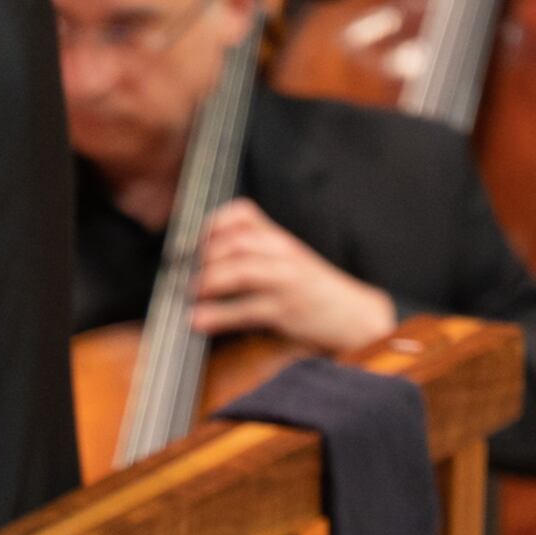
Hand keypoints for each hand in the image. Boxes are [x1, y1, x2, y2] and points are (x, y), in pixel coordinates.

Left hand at [192, 199, 397, 352]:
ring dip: (208, 281)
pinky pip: (247, 310)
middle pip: (236, 241)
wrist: (355, 316)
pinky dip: (219, 315)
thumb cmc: (313, 292)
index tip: (190, 242)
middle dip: (202, 256)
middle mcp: (283, 253)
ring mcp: (286, 281)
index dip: (212, 224)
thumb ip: (254, 255)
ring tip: (188, 293)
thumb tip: (203, 262)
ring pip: (241, 270)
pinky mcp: (287, 310)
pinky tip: (199, 321)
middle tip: (180, 271)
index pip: (243, 213)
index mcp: (279, 239)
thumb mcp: (287, 263)